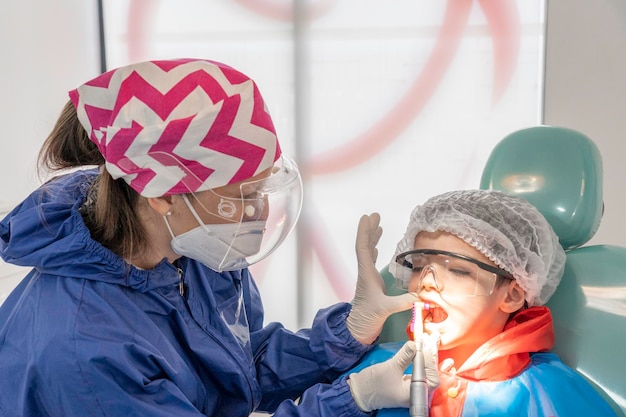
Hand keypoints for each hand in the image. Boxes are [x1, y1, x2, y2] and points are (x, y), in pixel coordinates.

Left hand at [346, 213, 417, 343]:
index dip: (365, 232)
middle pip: (365, 246)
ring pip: (368, 253)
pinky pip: (372, 262)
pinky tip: (378, 247)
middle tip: (375, 216)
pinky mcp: (371, 284)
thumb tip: (421, 295)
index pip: (363, 248)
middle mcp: (365, 273)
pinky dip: (375, 251)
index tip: (367, 218)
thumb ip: (402, 302)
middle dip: (370, 230)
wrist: (357, 331)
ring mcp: (367, 278)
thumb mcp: (385, 309)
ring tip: (378, 226)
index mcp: (366, 274)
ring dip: (372, 238)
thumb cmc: (366, 319)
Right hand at [348, 337, 439, 412]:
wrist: (360, 392)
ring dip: (428, 355)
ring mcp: (413, 389)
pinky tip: (423, 349)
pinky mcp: (408, 383)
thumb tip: (414, 345)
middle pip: (430, 373)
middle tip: (432, 338)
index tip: (424, 345)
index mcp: (412, 394)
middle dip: (431, 355)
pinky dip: (422, 360)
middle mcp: (415, 393)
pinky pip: (420, 371)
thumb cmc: (372, 385)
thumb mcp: (389, 368)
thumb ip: (404, 357)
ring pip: (426, 371)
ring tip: (430, 340)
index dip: (429, 360)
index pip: (430, 377)